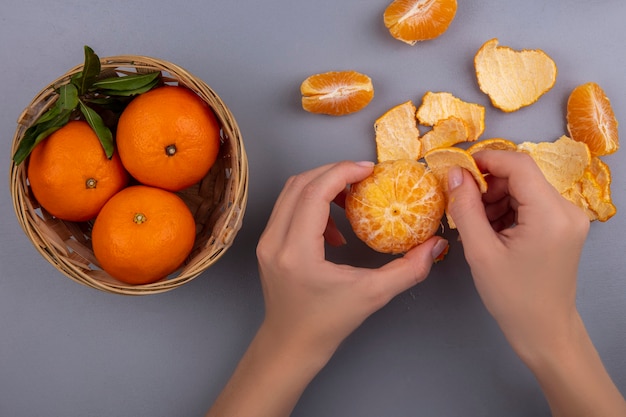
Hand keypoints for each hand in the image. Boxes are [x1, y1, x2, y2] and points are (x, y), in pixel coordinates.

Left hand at [207, 160, 447, 416]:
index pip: (315, 193)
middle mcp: (275, 241)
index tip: (369, 170)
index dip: (342, 172)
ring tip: (351, 201)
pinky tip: (334, 228)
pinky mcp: (267, 244)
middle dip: (333, 173)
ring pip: (291, 193)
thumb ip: (408, 269)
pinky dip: (311, 204)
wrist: (291, 344)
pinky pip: (288, 208)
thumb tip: (435, 246)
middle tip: (363, 178)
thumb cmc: (327, 324)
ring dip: (322, 186)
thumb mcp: (372, 295)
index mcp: (297, 252)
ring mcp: (266, 241)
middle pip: (300, 184)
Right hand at [446, 150, 625, 415]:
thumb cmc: (512, 297)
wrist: (544, 330)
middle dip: (488, 185)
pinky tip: (492, 231)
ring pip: (524, 188)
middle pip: (521, 176)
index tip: (457, 169)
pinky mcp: (564, 226)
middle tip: (463, 206)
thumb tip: (454, 174)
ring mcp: (568, 217)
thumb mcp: (480, 251)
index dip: (486, 160)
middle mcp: (567, 209)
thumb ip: (465, 207)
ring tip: (477, 225)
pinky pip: (531, 203)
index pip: (519, 164)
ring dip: (496, 198)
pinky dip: (507, 209)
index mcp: (551, 214)